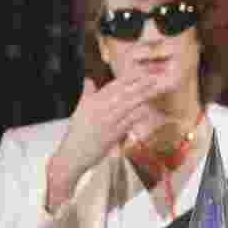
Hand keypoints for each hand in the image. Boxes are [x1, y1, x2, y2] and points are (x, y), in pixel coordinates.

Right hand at [46, 76, 163, 210]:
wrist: (72, 155)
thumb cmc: (77, 133)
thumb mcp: (79, 110)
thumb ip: (87, 94)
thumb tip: (88, 79)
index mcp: (92, 101)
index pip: (113, 85)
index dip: (128, 78)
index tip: (141, 72)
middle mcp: (100, 109)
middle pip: (123, 93)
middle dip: (139, 84)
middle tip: (153, 78)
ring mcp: (106, 122)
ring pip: (128, 105)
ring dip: (142, 96)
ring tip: (155, 90)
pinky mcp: (112, 135)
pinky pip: (128, 122)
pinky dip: (138, 114)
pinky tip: (148, 109)